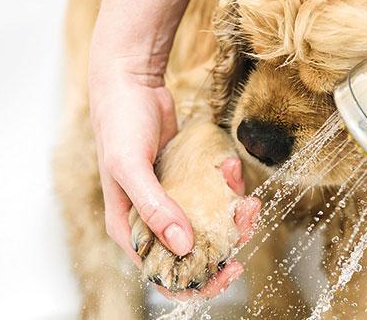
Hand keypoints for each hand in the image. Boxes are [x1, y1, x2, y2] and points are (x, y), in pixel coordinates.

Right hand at [89, 67, 260, 297]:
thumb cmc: (120, 124)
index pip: (163, 274)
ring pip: (210, 225)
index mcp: (129, 228)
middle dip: (226, 243)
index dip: (197, 282)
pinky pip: (213, 195)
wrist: (130, 83)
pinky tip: (227, 166)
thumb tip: (183, 244)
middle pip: (194, 253)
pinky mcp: (187, 182)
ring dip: (233, 214)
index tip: (229, 269)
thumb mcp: (129, 166)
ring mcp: (171, 201)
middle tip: (246, 220)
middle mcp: (151, 221)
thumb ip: (153, 206)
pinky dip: (227, 186)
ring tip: (247, 197)